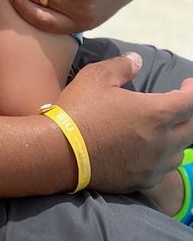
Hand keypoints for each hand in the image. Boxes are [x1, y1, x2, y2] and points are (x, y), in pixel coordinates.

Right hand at [57, 52, 192, 192]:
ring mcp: (154, 164)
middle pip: (192, 128)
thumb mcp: (96, 77)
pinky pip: (164, 169)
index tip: (188, 83)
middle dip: (188, 113)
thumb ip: (121, 66)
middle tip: (179, 102)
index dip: (192, 90)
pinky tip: (150, 149)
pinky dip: (163, 156)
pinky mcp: (143, 181)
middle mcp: (162, 142)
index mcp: (155, 113)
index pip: (189, 102)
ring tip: (165, 127)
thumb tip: (137, 60)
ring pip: (180, 151)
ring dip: (177, 136)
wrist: (61, 151)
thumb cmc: (80, 110)